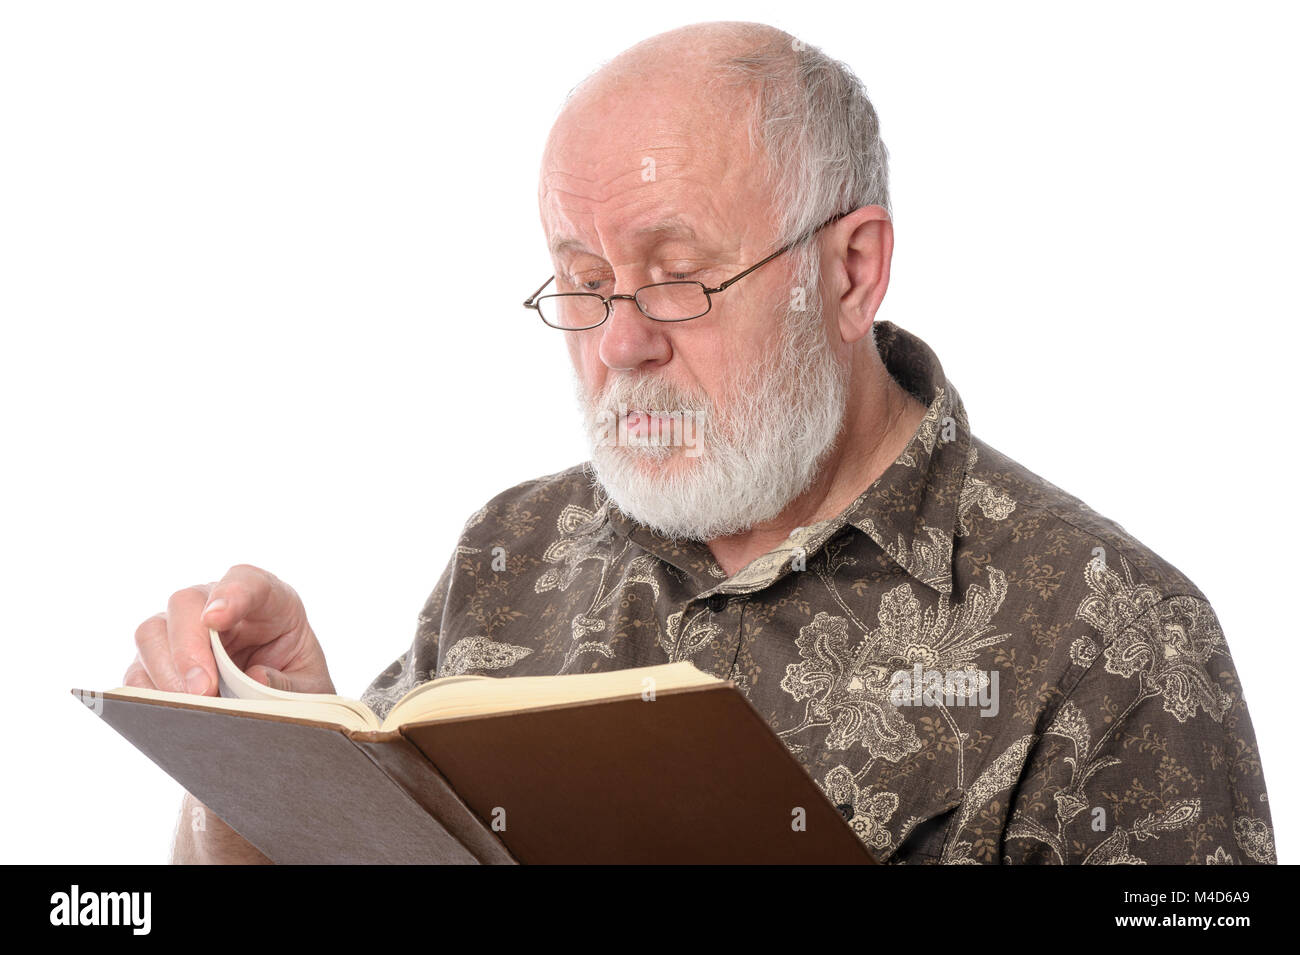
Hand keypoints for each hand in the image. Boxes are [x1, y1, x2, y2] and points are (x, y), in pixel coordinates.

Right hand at [124, 563, 335, 696]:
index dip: (230, 594)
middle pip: (185, 602)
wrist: (281, 702)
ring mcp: (184, 631)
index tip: (216, 617)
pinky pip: (138, 669)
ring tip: (191, 704)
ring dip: (165, 670)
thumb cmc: (298, 683)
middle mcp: (218, 606)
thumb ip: (289, 684)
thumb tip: (255, 678)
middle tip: (203, 689)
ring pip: (152, 632)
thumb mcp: (310, 687)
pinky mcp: (160, 661)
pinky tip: (167, 713)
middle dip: (188, 646)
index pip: (246, 581)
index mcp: (269, 600)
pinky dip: (146, 692)